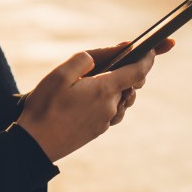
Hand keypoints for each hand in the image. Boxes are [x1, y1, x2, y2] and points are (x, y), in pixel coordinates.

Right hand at [16, 40, 173, 161]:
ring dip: (120, 86)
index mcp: (104, 90)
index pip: (137, 72)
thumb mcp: (59, 75)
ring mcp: (105, 121)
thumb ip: (83, 60)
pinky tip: (93, 96)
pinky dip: (111, 99)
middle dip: (130, 70)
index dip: (149, 58)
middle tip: (119, 56)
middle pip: (131, 84)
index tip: (156, 48)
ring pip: (123, 98)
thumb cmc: (45, 107)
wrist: (35, 144)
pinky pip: (113, 110)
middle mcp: (110, 107)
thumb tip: (98, 58)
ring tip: (102, 76)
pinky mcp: (98, 130)